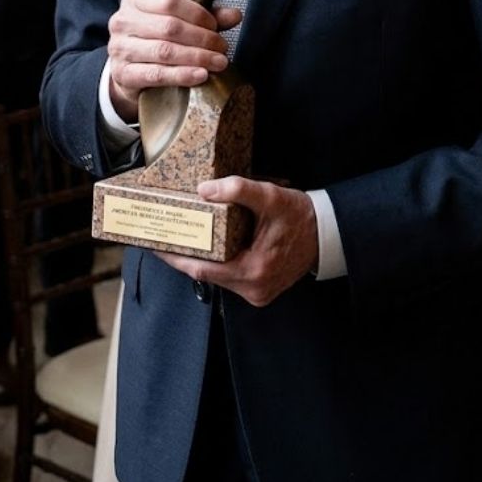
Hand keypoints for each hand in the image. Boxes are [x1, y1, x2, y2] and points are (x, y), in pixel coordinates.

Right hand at [106, 0, 239, 122]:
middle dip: (202, 38)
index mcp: (135, 0)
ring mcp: (120, 48)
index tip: (215, 26)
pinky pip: (157, 74)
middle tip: (222, 48)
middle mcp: (123, 21)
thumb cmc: (154, 39)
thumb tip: (235, 15)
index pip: (169, 0)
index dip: (197, 14)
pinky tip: (200, 75)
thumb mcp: (177, 21)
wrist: (128, 71)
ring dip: (197, 57)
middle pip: (169, 27)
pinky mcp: (123, 74)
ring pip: (165, 51)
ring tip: (218, 62)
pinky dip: (182, 75)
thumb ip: (205, 17)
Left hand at [157, 177, 318, 306]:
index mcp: (253, 271)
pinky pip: (229, 277)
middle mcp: (253, 289)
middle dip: (184, 255)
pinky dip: (216, 262)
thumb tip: (206, 190)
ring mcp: (257, 292)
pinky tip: (206, 247)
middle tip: (163, 236)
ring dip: (200, 259)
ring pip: (217, 277)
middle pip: (206, 274)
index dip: (175, 257)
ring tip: (180, 239)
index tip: (155, 245)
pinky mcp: (259, 289)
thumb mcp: (271, 197)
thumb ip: (239, 190)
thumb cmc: (300, 216)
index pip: (201, 269)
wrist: (327, 233)